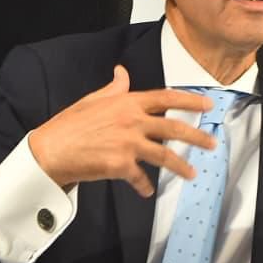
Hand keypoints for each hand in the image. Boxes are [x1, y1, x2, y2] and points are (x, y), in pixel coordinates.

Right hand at [29, 65, 215, 196]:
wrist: (51, 150)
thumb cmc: (69, 125)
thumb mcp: (92, 99)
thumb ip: (114, 88)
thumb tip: (122, 72)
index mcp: (126, 103)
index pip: (165, 98)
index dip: (189, 101)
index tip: (207, 104)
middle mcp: (131, 121)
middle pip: (173, 127)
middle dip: (196, 136)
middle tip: (211, 143)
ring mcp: (128, 144)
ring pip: (165, 155)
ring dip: (181, 166)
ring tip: (192, 173)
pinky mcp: (121, 165)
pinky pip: (141, 177)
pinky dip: (145, 185)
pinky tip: (147, 190)